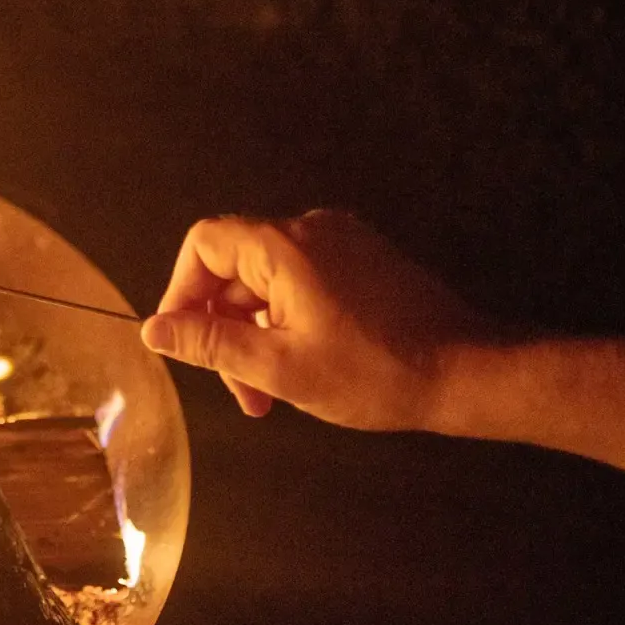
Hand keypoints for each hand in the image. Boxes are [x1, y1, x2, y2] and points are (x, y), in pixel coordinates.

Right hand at [140, 210, 490, 430]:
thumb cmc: (374, 373)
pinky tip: (305, 368)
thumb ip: (208, 343)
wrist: (469, 373)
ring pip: (270, 283)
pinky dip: (290, 323)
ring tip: (272, 394)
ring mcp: (344, 244)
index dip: (181, 291)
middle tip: (240, 392)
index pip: (204, 244)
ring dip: (258, 335)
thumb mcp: (277, 367)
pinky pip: (304, 284)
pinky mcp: (366, 263)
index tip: (184, 340)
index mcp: (285, 247)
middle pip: (237, 269)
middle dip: (226, 330)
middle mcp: (312, 231)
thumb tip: (154, 329)